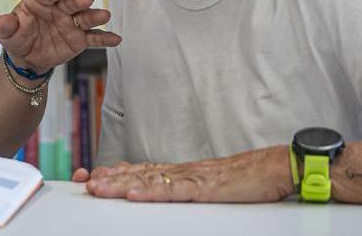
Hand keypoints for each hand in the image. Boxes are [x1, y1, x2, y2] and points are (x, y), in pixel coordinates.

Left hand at [0, 0, 120, 74]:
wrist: (27, 59)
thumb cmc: (17, 39)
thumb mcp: (7, 34)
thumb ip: (6, 26)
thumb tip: (4, 20)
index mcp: (38, 3)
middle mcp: (58, 10)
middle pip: (69, 2)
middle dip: (78, 0)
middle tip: (87, 0)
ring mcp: (70, 23)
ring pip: (84, 18)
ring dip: (95, 16)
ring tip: (105, 16)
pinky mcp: (79, 39)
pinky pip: (94, 38)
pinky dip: (105, 38)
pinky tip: (116, 39)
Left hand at [72, 147, 294, 202]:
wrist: (277, 167)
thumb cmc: (249, 179)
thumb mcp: (213, 187)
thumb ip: (190, 188)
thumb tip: (171, 193)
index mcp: (185, 171)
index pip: (144, 170)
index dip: (117, 173)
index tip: (92, 176)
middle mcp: (184, 171)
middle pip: (139, 173)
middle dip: (110, 177)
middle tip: (84, 182)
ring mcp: (193, 178)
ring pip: (150, 180)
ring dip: (121, 184)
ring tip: (98, 188)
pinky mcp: (206, 188)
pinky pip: (173, 191)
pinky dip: (150, 192)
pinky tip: (133, 193)